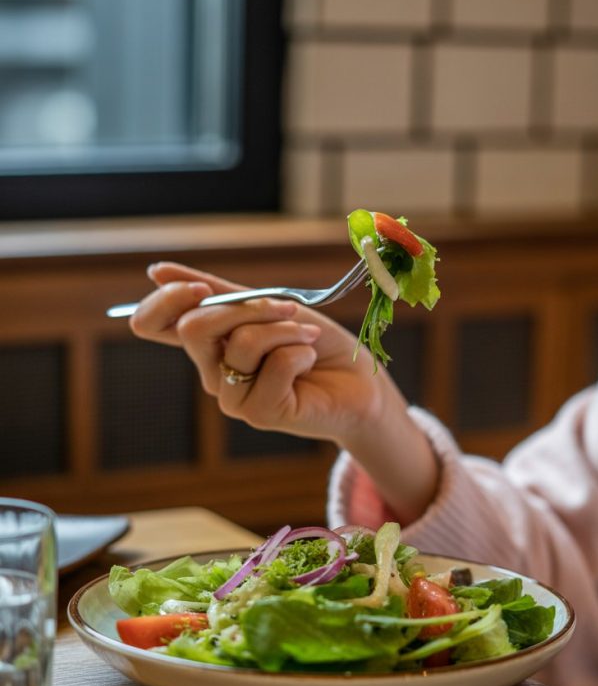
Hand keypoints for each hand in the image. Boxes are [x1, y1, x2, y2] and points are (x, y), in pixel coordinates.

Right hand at [129, 261, 438, 522]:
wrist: (358, 379)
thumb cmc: (312, 342)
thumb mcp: (266, 305)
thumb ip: (218, 290)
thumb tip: (157, 271)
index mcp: (208, 343)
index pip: (151, 324)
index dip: (166, 302)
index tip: (200, 288)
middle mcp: (212, 372)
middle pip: (194, 328)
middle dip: (246, 307)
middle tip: (287, 307)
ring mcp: (233, 397)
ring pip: (241, 343)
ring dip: (284, 329)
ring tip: (308, 338)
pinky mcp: (260, 413)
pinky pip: (274, 365)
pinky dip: (300, 352)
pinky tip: (310, 363)